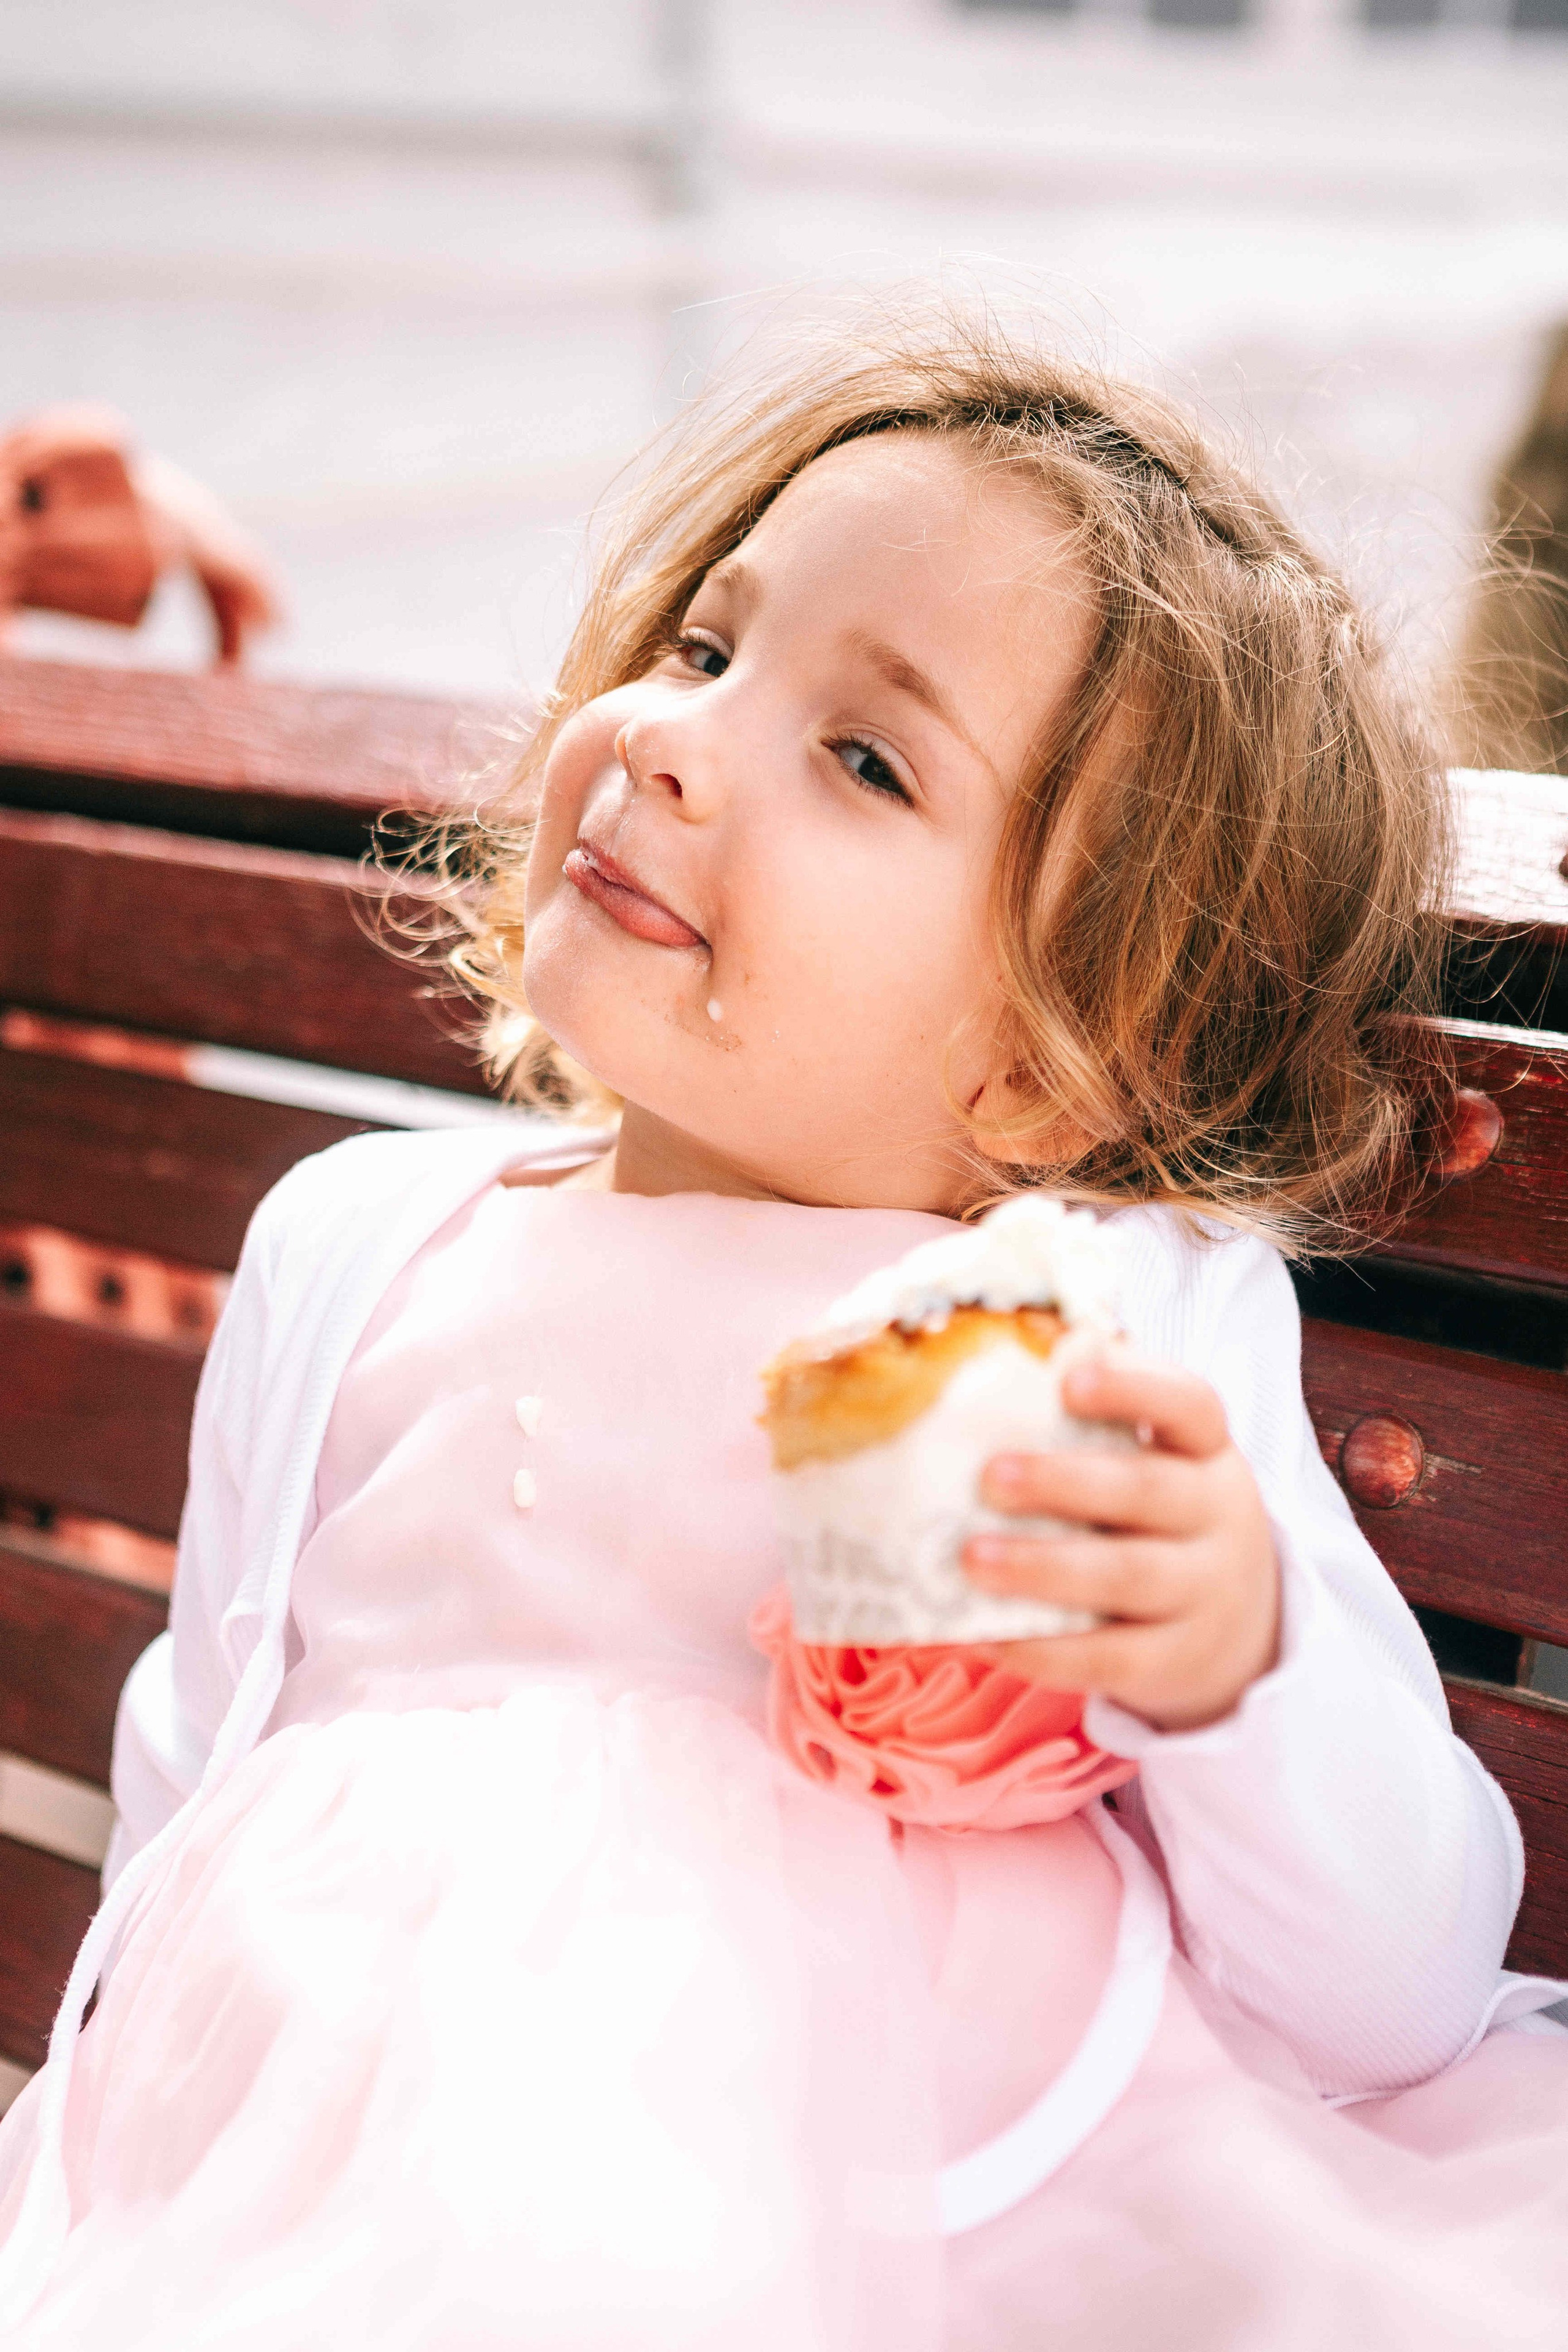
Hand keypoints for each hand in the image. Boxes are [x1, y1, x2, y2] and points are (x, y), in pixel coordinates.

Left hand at [961, 1353, 1280, 1733]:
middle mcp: (1216, 1516)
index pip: (1188, 1405)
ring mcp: (1203, 1594)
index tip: (1070, 1377)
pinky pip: (1109, 1657)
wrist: (1241, 1630)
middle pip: (1147, 1492)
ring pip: (1126, 1577)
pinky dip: (1043, 1649)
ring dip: (1043, 1567)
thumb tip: (1039, 1336)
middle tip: (989, 1476)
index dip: (1133, 1388)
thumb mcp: (1159, 1457)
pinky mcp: (1174, 1662)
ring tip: (970, 1557)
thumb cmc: (1164, 1516)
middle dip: (1064, 1483)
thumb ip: (1108, 1404)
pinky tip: (984, 1634)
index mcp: (1206, 1450)